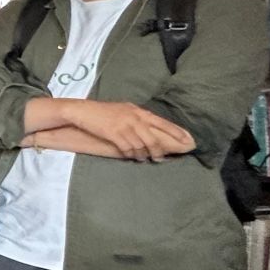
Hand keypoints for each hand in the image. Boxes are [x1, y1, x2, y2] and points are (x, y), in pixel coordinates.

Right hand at [60, 100, 194, 160]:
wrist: (82, 111)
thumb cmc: (102, 111)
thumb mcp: (123, 110)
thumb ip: (137, 117)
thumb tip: (151, 127)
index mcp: (139, 111)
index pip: (163, 123)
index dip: (176, 133)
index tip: (187, 141)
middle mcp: (135, 118)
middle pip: (154, 138)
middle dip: (160, 150)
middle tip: (161, 158)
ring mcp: (124, 126)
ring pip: (142, 145)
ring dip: (145, 155)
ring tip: (145, 159)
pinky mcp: (114, 134)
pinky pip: (128, 148)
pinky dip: (132, 154)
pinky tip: (133, 157)